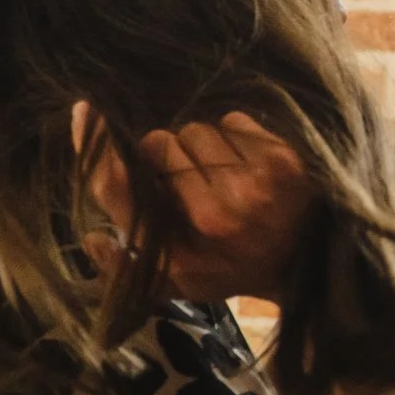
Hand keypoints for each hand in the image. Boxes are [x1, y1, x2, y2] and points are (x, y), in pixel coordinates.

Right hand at [74, 104, 307, 302]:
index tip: (84, 114)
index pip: (124, 186)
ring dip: (198, 146)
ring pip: (195, 130)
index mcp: (184, 245)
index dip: (96, 147)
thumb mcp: (179, 280)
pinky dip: (231, 137)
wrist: (310, 262)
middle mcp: (219, 209)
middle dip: (162, 155)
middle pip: (159, 144)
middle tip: (181, 178)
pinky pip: (232, 122)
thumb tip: (89, 237)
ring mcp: (254, 179)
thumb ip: (128, 266)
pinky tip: (242, 163)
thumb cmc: (233, 269)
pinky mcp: (281, 157)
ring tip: (215, 173)